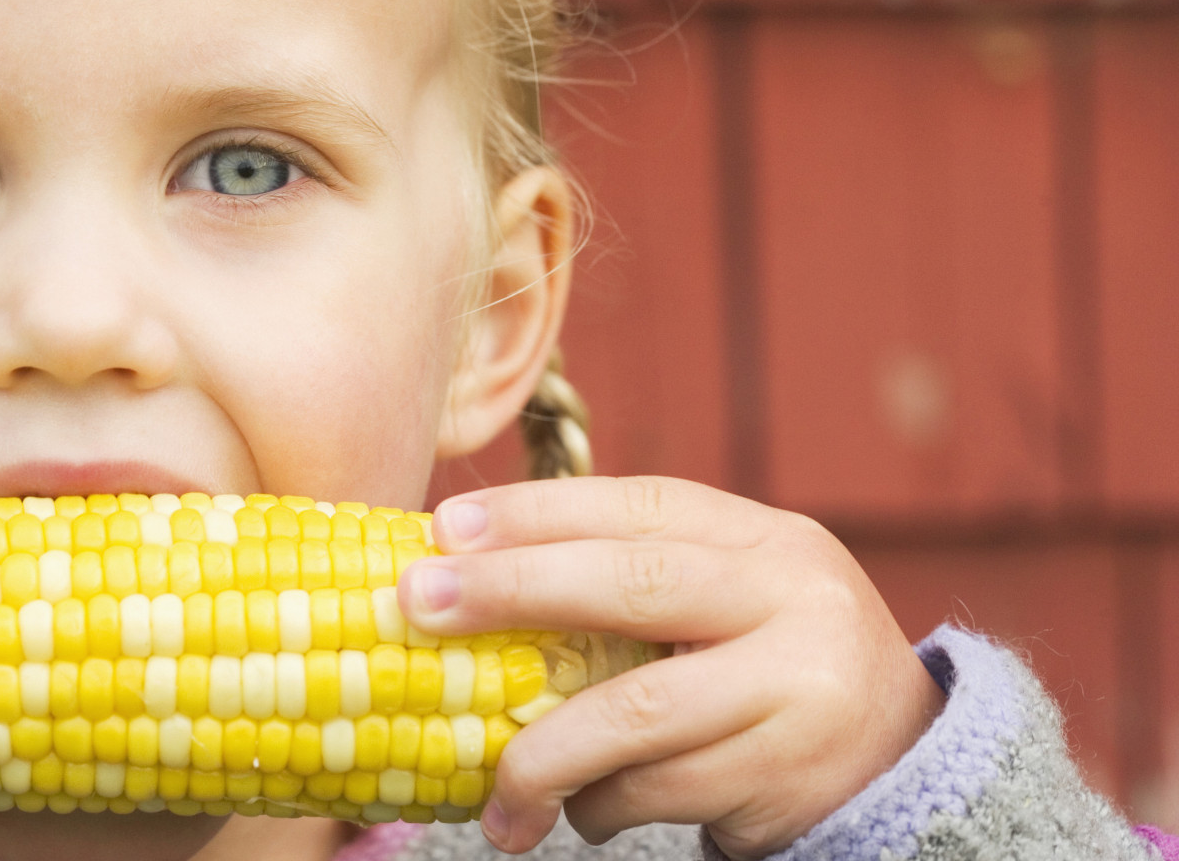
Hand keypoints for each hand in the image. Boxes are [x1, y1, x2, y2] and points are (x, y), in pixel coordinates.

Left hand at [397, 476, 944, 858]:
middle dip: (512, 590)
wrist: (900, 761)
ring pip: (635, 713)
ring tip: (497, 791)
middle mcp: (791, 596)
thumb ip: (629, 581)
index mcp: (761, 539)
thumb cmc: (764, 668)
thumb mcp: (724, 601)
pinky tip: (582, 811)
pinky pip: (661, 788)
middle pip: (633, 585)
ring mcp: (798, 684)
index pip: (637, 507)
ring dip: (544, 754)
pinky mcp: (789, 771)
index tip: (444, 526)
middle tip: (418, 604)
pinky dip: (602, 804)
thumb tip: (464, 573)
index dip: (536, 511)